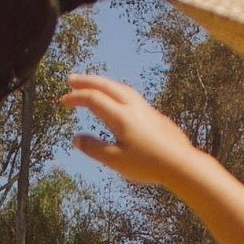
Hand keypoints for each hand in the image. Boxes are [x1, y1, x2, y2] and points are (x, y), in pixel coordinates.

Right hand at [63, 73, 201, 188]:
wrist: (181, 163)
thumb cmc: (147, 164)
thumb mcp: (116, 160)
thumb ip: (94, 148)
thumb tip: (76, 138)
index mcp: (120, 116)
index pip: (93, 99)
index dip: (75, 97)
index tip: (62, 101)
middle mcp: (132, 107)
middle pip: (106, 86)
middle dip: (87, 81)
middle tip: (71, 79)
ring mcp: (145, 109)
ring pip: (120, 87)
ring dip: (103, 83)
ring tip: (92, 85)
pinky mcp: (154, 114)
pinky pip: (130, 95)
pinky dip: (116, 91)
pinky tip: (116, 99)